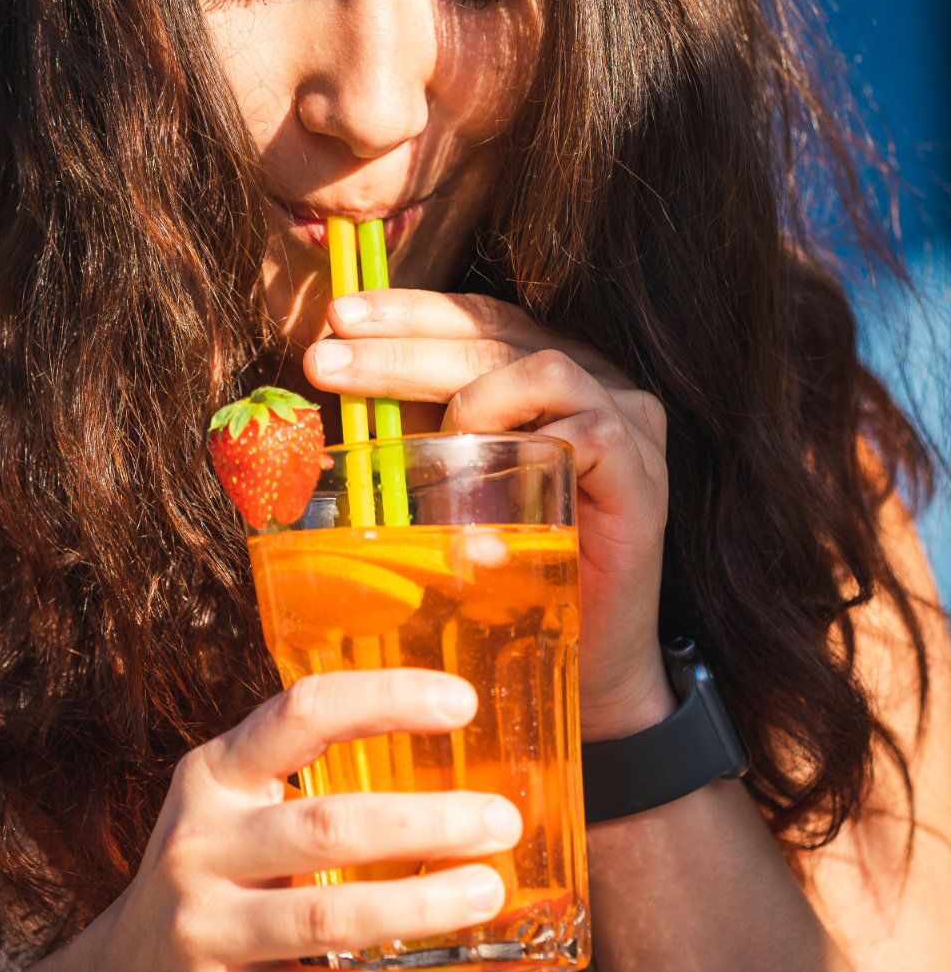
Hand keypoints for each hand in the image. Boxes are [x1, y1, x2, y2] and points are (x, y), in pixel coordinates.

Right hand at [76, 672, 519, 971]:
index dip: (384, 700)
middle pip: (329, 824)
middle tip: (500, 820)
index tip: (461, 701)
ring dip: (425, 904)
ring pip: (331, 918)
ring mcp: (204, 932)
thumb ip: (307, 784)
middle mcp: (200, 847)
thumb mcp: (232, 813)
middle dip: (426, 822)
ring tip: (490, 891)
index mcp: (213, 778)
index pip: (301, 714)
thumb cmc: (214, 887)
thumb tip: (457, 770)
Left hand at [305, 290, 673, 737]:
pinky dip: (524, 454)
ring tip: (424, 449)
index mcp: (547, 372)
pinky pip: (587, 435)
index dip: (408, 311)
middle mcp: (596, 381)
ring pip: (544, 368)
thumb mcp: (448, 484)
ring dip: (467, 397)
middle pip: (496, 336)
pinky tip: (476, 496)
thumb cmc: (510, 569)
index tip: (338, 317)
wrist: (584, 660)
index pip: (476, 317)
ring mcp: (629, 424)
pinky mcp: (644, 477)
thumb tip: (329, 387)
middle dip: (403, 347)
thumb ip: (412, 432)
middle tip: (328, 364)